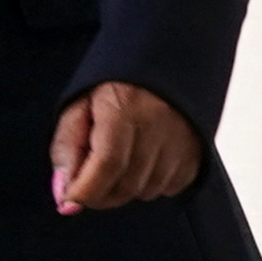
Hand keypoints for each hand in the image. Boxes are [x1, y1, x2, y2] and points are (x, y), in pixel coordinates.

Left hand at [49, 78, 200, 214]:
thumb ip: (67, 149)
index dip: (84, 191)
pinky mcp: (199, 151)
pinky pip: (170, 188)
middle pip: (125, 185)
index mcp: (124, 107)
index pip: (106, 165)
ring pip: (146, 192)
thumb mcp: (79, 106)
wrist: (163, 59)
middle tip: (88, 180)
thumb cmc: (115, 84)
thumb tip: (62, 195)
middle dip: (99, 193)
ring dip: (126, 187)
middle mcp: (158, 125)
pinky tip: (143, 159)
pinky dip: (151, 184)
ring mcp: (182, 140)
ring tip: (119, 159)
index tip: (68, 202)